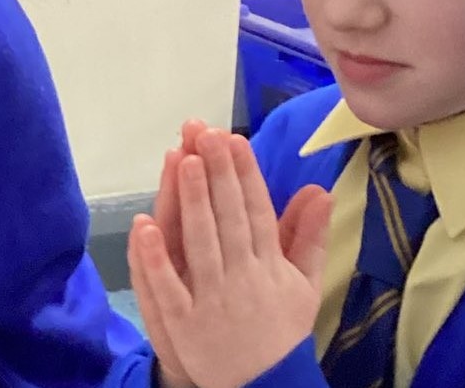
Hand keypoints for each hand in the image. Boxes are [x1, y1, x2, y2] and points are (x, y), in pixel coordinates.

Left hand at [133, 131, 331, 387]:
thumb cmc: (280, 331)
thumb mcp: (305, 286)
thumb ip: (309, 237)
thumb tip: (320, 190)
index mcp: (271, 266)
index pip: (258, 211)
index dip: (245, 174)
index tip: (233, 139)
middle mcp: (244, 278)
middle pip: (228, 219)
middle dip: (217, 174)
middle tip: (205, 132)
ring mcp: (213, 300)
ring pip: (201, 244)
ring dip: (192, 202)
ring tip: (185, 160)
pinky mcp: (185, 324)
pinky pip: (168, 287)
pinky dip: (155, 257)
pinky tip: (144, 224)